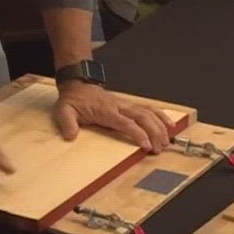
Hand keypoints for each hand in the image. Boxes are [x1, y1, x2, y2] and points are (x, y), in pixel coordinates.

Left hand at [52, 81, 175, 151]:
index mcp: (105, 110)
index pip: (125, 122)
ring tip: (168, 140)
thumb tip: (71, 136)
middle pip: (142, 117)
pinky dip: (161, 116)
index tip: (146, 146)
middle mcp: (119, 106)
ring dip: (160, 125)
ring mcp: (125, 104)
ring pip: (148, 112)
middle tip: (159, 148)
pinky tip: (170, 125)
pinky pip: (148, 108)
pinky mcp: (129, 104)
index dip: (138, 133)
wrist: (77, 85)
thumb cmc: (73, 100)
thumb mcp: (63, 111)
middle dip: (154, 132)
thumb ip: (67, 123)